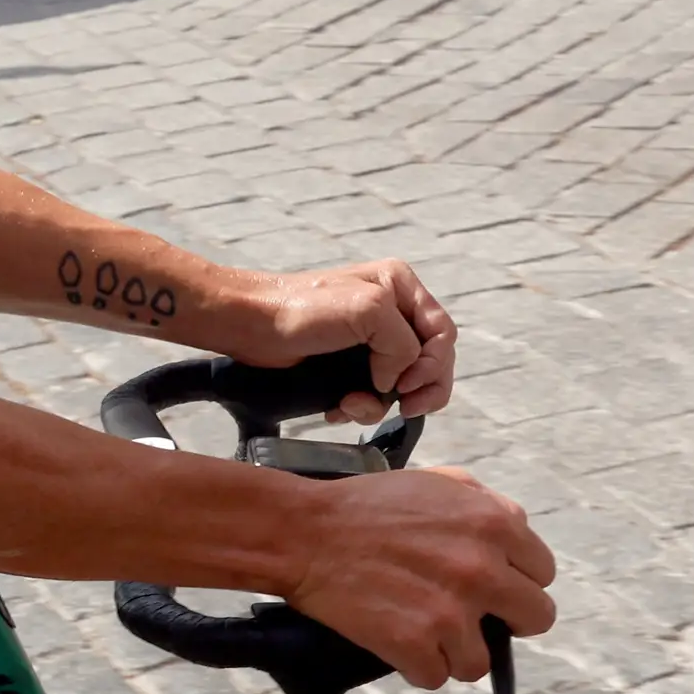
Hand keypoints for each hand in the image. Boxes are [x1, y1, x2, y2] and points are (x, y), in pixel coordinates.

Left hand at [221, 257, 456, 419]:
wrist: (250, 326)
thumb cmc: (301, 308)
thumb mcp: (367, 310)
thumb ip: (402, 343)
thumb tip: (395, 381)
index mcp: (400, 286)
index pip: (443, 333)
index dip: (434, 365)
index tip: (406, 386)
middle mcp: (391, 311)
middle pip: (431, 362)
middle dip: (416, 390)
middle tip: (401, 406)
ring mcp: (371, 340)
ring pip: (402, 385)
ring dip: (379, 403)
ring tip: (349, 404)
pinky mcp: (350, 365)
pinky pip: (373, 395)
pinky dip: (360, 406)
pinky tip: (339, 407)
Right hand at [278, 466, 555, 685]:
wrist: (304, 532)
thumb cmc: (365, 505)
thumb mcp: (437, 482)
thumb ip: (485, 505)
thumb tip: (512, 537)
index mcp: (494, 524)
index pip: (543, 572)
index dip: (515, 579)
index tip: (490, 585)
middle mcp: (482, 569)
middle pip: (536, 619)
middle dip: (505, 620)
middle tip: (469, 615)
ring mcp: (450, 612)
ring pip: (482, 661)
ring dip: (454, 650)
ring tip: (422, 629)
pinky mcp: (414, 644)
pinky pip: (436, 677)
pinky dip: (415, 665)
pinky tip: (397, 640)